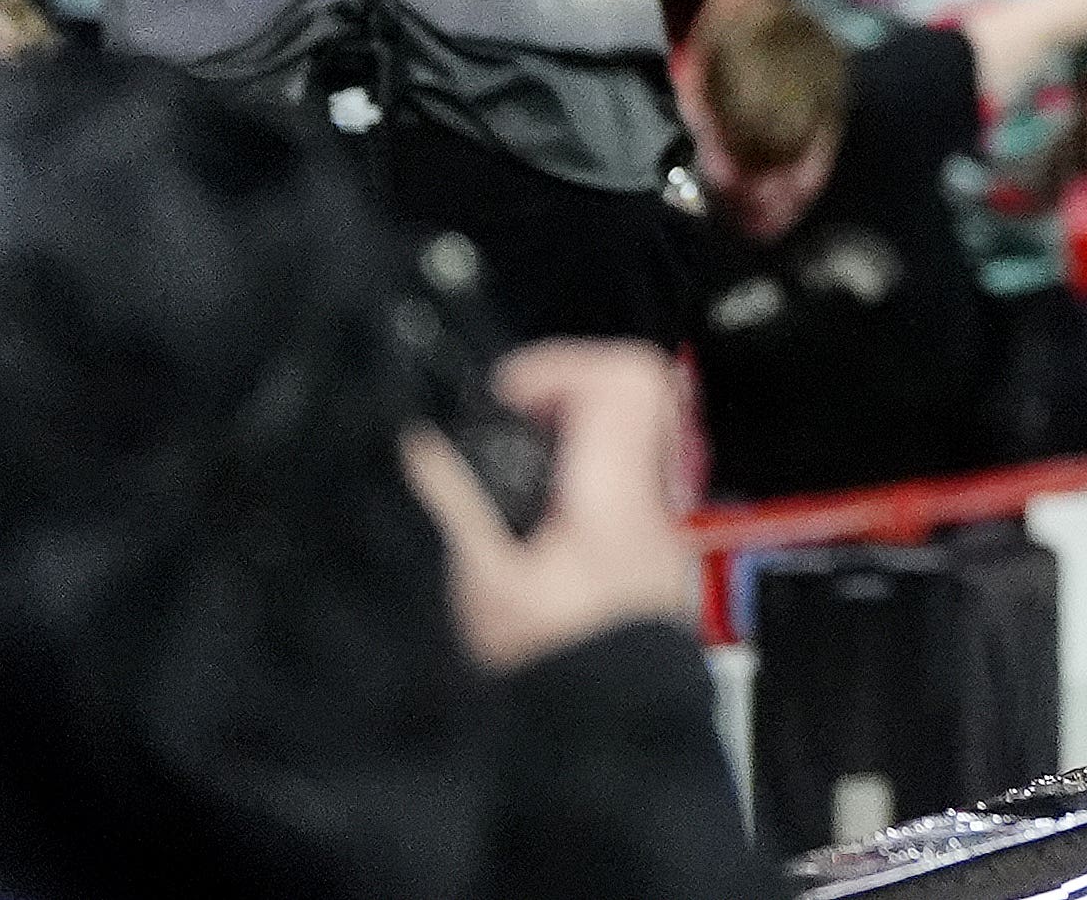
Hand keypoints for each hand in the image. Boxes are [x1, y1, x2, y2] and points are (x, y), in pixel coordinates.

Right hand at [401, 343, 700, 674]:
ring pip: (643, 417)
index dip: (559, 365)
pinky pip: (638, 456)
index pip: (621, 381)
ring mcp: (665, 510)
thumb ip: (454, 505)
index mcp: (619, 494)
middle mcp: (657, 492)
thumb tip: (421, 446)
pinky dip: (594, 448)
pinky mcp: (658, 531)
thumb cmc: (553, 664)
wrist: (606, 721)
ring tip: (526, 439)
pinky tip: (549, 482)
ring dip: (583, 412)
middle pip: (642, 384)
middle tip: (519, 408)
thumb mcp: (485, 586)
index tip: (508, 394)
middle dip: (573, 378)